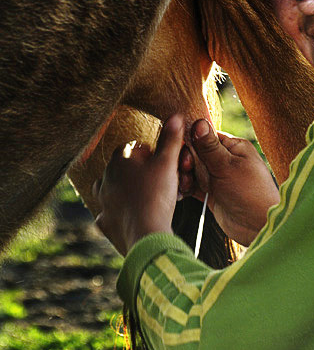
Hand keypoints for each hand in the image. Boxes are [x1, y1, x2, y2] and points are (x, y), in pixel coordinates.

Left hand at [93, 115, 183, 254]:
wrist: (146, 234)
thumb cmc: (156, 194)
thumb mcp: (168, 162)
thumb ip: (170, 139)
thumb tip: (175, 116)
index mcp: (119, 159)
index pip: (134, 148)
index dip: (152, 155)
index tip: (164, 164)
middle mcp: (105, 178)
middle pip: (125, 169)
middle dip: (141, 174)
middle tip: (162, 182)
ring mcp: (102, 201)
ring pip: (114, 191)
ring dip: (128, 192)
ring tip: (148, 198)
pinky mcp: (105, 222)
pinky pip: (111, 214)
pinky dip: (120, 215)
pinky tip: (134, 217)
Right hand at [179, 120, 279, 245]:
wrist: (257, 227)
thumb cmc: (250, 193)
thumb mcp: (227, 167)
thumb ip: (210, 147)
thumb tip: (199, 122)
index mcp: (233, 147)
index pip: (206, 136)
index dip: (191, 141)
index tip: (181, 147)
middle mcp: (225, 160)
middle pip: (196, 153)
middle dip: (187, 160)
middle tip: (185, 169)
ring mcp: (218, 177)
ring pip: (193, 170)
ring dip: (185, 175)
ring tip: (185, 183)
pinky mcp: (211, 193)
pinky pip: (193, 185)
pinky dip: (186, 187)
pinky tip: (181, 192)